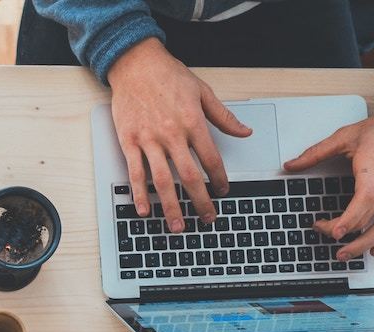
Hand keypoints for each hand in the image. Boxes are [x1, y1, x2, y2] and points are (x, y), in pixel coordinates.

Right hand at [107, 38, 251, 232]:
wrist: (136, 64)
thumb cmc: (168, 76)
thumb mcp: (202, 91)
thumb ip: (223, 116)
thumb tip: (244, 132)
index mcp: (192, 122)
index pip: (211, 158)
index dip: (219, 178)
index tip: (223, 191)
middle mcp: (171, 134)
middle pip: (190, 176)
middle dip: (200, 201)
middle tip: (207, 217)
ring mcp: (148, 140)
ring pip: (163, 181)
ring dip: (171, 206)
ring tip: (178, 226)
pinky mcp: (129, 142)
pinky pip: (135, 173)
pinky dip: (139, 194)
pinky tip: (144, 210)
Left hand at [284, 106, 373, 259]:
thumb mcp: (347, 135)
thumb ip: (317, 152)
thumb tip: (290, 165)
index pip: (365, 199)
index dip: (349, 219)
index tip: (332, 232)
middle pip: (370, 219)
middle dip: (345, 233)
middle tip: (325, 235)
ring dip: (367, 245)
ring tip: (346, 254)